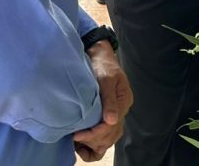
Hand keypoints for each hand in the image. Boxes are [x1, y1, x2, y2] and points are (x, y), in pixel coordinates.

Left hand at [73, 41, 131, 160]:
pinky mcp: (107, 112)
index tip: (78, 135)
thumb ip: (109, 99)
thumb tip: (112, 121)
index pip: (111, 126)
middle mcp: (121, 109)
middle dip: (94, 140)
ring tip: (78, 143)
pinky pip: (105, 133)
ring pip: (110, 137)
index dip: (95, 133)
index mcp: (123, 101)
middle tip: (75, 138)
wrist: (99, 55)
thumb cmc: (102, 65)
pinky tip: (83, 142)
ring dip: (95, 143)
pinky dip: (96, 141)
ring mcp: (115, 112)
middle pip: (112, 134)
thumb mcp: (106, 78)